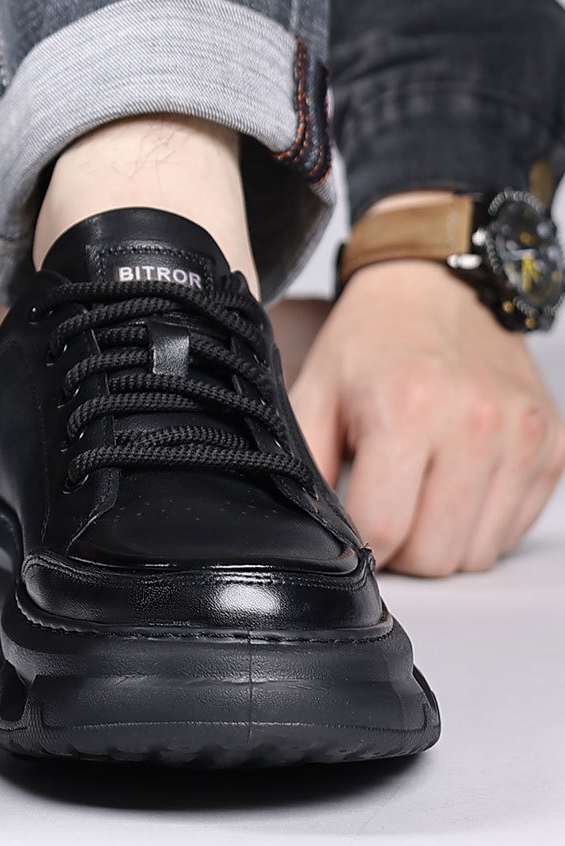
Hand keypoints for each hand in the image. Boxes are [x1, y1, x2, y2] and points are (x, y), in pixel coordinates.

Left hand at [289, 260, 564, 575]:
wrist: (436, 290)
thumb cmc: (370, 342)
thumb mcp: (313, 392)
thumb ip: (305, 463)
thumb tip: (309, 531)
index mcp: (408, 408)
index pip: (383, 530)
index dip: (356, 546)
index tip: (347, 531)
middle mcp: (477, 423)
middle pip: (435, 554)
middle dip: (398, 550)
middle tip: (380, 512)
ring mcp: (524, 436)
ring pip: (477, 554)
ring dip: (440, 542)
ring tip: (414, 495)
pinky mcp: (554, 447)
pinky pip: (512, 530)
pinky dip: (478, 525)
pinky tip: (451, 485)